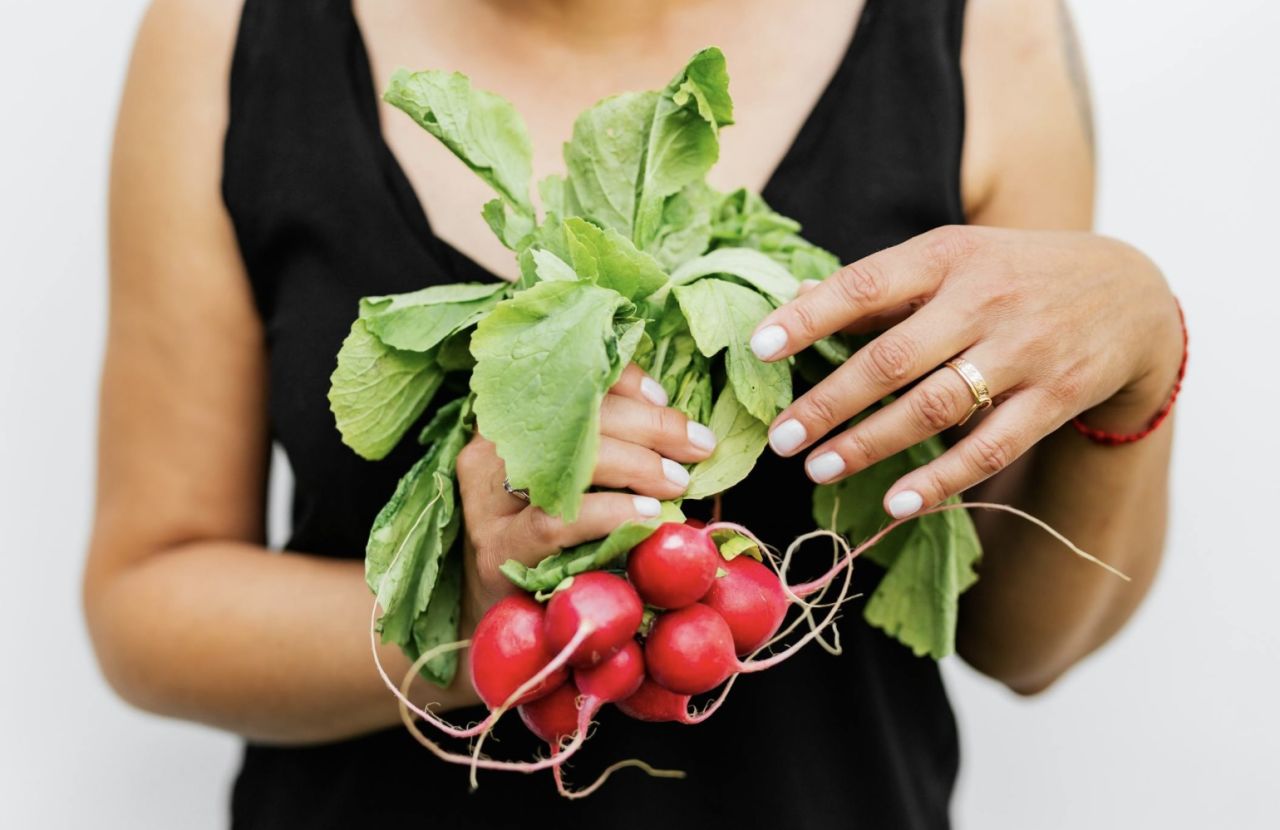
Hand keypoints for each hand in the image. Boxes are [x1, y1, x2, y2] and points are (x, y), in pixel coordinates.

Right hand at [455, 364, 716, 625]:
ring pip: (567, 463)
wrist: (503, 625)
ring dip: (636, 466)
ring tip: (677, 482)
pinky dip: (611, 513)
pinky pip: (558, 520)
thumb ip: (613, 451)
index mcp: (510, 427)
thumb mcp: (580, 487)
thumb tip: (683, 431)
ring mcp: (488, 502)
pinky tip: (648, 517)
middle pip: (574, 417)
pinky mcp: (498, 549)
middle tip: (696, 445)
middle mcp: (490, 453)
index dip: (620, 382)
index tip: (664, 398)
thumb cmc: (555, 547)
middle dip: (648, 425)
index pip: (566, 382)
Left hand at [750, 225, 1182, 517]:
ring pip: (933, 408)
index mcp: (946, 255)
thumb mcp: (953, 258)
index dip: (809, 318)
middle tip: (780, 438)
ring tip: (818, 469)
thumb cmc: (1013, 275)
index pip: (865, 284)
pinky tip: (898, 504)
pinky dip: (942, 480)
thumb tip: (794, 300)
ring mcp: (1023, 350)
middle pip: (892, 358)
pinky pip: (990, 448)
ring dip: (870, 444)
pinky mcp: (1053, 398)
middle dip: (828, 403)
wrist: (1131, 292)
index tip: (758, 349)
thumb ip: (881, 286)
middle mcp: (983, 299)